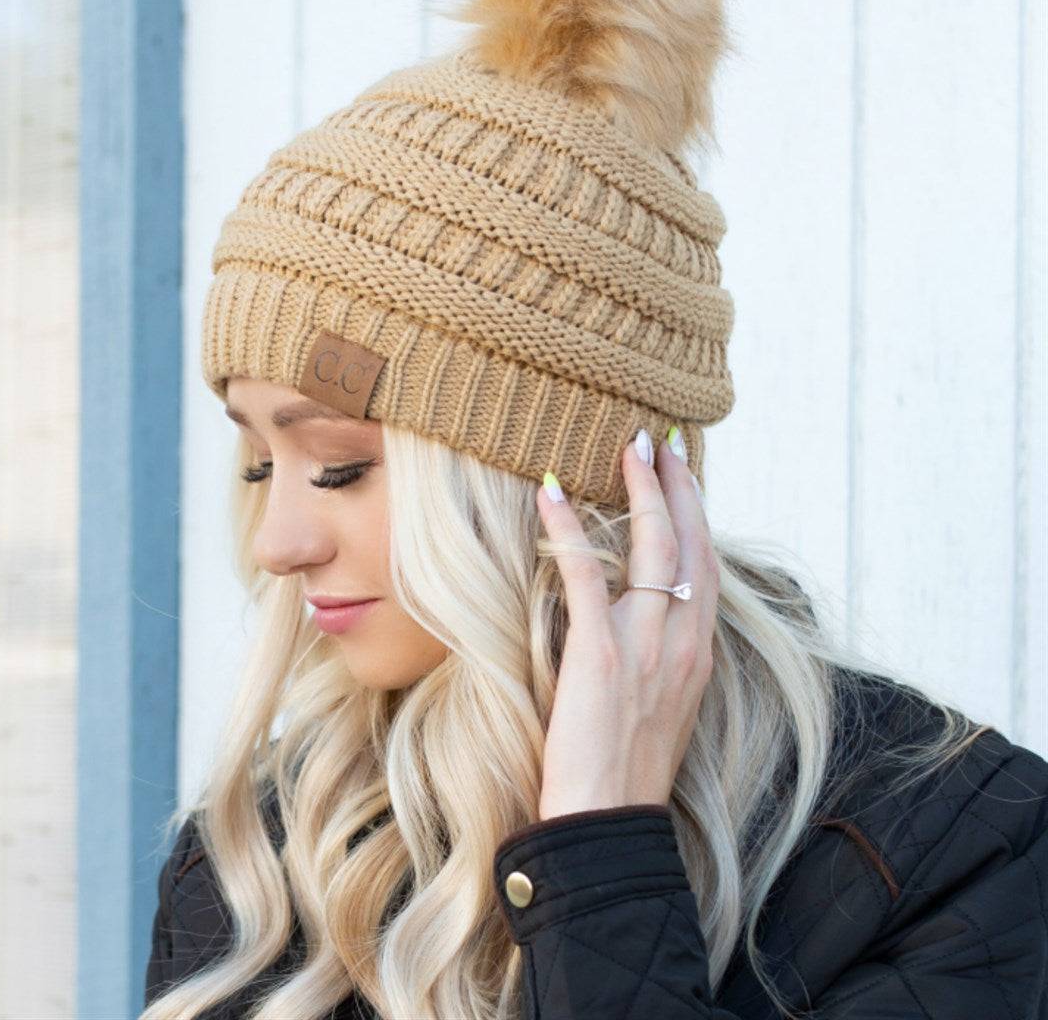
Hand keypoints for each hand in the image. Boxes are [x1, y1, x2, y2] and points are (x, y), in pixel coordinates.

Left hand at [535, 427, 717, 819]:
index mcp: (700, 650)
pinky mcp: (601, 655)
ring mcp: (647, 645)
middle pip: (691, 541)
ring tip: (629, 447)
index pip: (707, 563)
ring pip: (655, 546)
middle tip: (662, 438)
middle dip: (679, 483)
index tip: (685, 470)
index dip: (698, 511)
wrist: (609, 820)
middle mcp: (685, 640)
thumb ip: (661, 654)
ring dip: (641, 489)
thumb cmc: (627, 767)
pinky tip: (551, 492)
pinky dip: (568, 529)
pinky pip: (586, 575)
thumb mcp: (664, 703)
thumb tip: (639, 614)